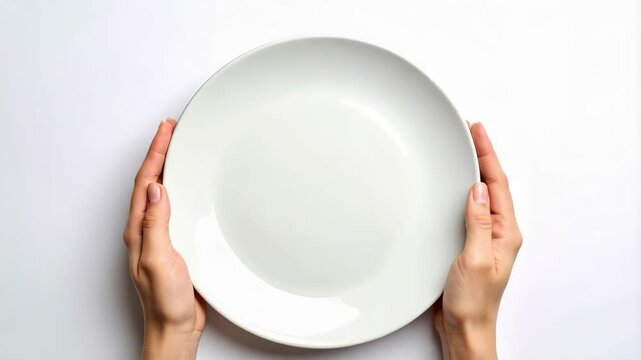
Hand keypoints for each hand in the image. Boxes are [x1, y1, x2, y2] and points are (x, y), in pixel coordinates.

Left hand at [123, 118, 205, 359]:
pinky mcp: (175, 242)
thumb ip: (156, 225)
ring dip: (169, 167)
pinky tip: (188, 185)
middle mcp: (147, 230)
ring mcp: (161, 235)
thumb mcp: (159, 260)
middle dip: (160, 153)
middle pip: (151, 181)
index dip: (156, 153)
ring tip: (177, 148)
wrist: (176, 326)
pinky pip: (176, 206)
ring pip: (163, 192)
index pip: (146, 182)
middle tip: (170, 130)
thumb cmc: (165, 301)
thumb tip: (157, 189)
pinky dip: (181, 188)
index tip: (166, 131)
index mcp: (139, 230)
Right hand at [433, 122, 522, 359]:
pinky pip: (466, 209)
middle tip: (470, 130)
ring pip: (479, 195)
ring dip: (472, 170)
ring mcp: (483, 237)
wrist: (464, 328)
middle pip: (491, 184)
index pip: (497, 184)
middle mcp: (497, 232)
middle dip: (482, 155)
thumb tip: (478, 189)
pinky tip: (452, 185)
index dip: (487, 154)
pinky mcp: (467, 243)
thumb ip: (477, 224)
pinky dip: (460, 190)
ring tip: (463, 148)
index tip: (477, 130)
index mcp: (505, 233)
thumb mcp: (474, 260)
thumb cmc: (472, 302)